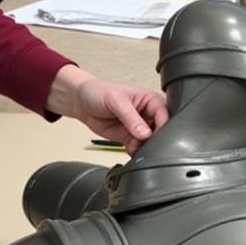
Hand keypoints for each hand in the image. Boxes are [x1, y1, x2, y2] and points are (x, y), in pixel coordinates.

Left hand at [46, 65, 168, 154]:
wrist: (81, 102)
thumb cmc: (99, 92)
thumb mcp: (116, 101)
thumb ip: (131, 118)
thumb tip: (145, 133)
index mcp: (150, 99)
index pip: (164, 114)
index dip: (162, 125)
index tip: (154, 135)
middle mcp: (147, 114)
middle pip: (159, 130)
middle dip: (154, 139)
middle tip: (145, 144)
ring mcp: (138, 127)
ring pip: (149, 142)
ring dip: (145, 148)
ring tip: (135, 147)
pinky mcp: (129, 138)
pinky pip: (137, 148)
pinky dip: (135, 152)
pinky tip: (130, 150)